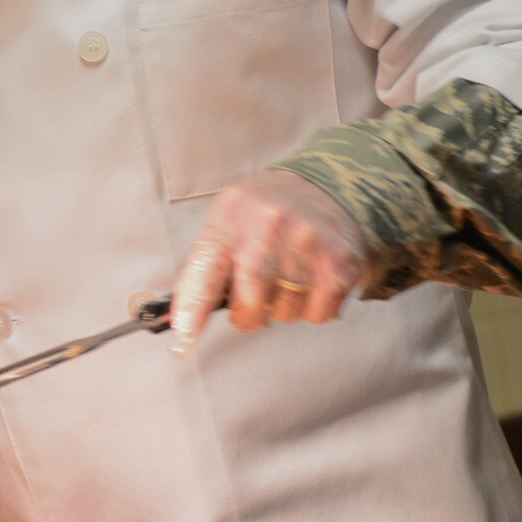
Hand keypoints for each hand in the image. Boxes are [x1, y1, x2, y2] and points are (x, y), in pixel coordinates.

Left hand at [170, 170, 370, 344]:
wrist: (327, 183)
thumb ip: (202, 269)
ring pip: (284, 312)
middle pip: (250, 300)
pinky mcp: (340, 261)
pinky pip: (317, 313)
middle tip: (252, 302)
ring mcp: (307, 241)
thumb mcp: (225, 222)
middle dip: (247, 314)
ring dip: (281, 308)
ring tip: (287, 278)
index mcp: (230, 216)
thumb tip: (180, 322)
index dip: (193, 307)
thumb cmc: (264, 214)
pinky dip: (312, 309)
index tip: (184, 337)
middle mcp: (268, 225)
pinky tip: (312, 281)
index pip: (206, 267)